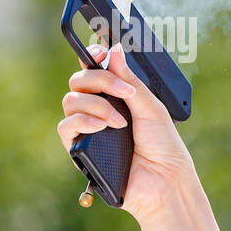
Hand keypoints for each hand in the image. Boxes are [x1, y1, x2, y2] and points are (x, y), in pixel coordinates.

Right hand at [56, 43, 195, 223]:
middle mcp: (98, 110)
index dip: (93, 57)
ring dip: (96, 104)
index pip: (94, 70)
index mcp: (116, 97)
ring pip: (71, 101)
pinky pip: (65, 126)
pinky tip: (102, 127)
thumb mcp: (150, 106)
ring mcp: (88, 129)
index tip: (102, 53)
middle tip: (125, 93)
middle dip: (100, 80)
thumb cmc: (164, 146)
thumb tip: (113, 50)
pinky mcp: (79, 150)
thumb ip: (128, 79)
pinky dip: (82, 121)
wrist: (165, 180)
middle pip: (79, 81)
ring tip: (120, 121)